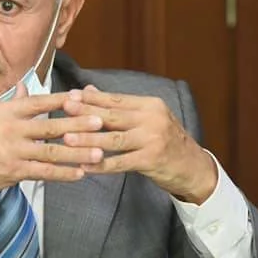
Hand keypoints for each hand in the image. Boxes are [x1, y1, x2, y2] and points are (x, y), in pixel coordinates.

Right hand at [0, 83, 103, 204]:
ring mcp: (12, 151)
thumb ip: (9, 102)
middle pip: (52, 125)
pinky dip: (64, 174)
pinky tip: (80, 174)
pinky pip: (44, 173)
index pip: (38, 102)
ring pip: (53, 151)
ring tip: (100, 151)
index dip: (62, 99)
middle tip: (102, 121)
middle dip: (80, 123)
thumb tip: (24, 87)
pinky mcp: (12, 172)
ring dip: (79, 152)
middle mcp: (10, 129)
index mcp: (3, 111)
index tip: (82, 96)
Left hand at [61, 85, 217, 203]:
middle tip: (64, 109)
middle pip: (113, 116)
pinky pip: (120, 163)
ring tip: (67, 139)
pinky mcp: (151, 160)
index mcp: (150, 105)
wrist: (194, 167)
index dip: (92, 98)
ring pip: (114, 139)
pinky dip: (101, 165)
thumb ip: (120, 106)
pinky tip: (85, 166)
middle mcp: (153, 119)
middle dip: (86, 113)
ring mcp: (153, 140)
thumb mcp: (147, 119)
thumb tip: (89, 90)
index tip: (70, 95)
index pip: (116, 99)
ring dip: (89, 139)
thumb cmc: (167, 141)